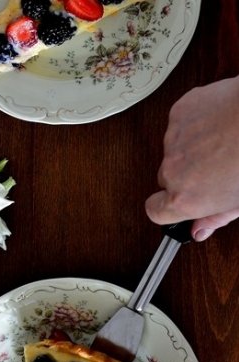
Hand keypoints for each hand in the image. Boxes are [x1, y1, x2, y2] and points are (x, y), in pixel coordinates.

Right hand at [145, 76, 238, 240]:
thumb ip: (215, 217)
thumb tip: (199, 230)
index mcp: (185, 198)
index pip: (154, 210)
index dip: (163, 207)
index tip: (173, 203)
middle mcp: (173, 171)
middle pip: (167, 178)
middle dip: (185, 174)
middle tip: (214, 167)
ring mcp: (173, 141)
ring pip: (175, 149)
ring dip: (192, 147)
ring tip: (224, 140)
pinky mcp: (179, 113)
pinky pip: (181, 123)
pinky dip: (196, 124)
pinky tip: (219, 123)